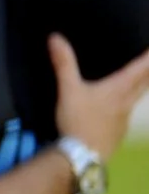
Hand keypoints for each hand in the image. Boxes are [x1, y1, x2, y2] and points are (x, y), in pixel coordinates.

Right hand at [51, 35, 148, 164]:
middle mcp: (127, 102)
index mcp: (119, 89)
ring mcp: (125, 119)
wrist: (82, 156)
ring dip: (142, 88)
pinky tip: (118, 110)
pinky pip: (127, 114)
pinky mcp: (119, 133)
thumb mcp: (68, 90)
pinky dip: (128, 105)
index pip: (141, 68)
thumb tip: (55, 37)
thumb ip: (64, 64)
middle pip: (146, 83)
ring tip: (140, 81)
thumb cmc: (78, 121)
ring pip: (138, 99)